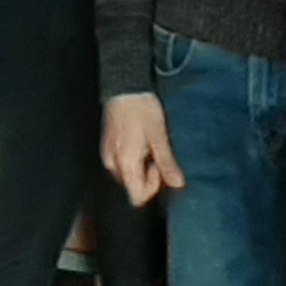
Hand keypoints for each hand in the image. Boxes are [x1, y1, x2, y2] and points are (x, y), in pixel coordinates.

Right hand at [103, 92, 182, 207]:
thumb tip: (178, 184)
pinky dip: (133, 159)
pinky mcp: (108, 147)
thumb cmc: (142, 110)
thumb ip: (167, 163)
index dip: (152, 188)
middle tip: (156, 153)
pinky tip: (140, 142)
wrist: (125, 88)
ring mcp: (108, 155)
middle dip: (148, 176)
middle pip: (132, 186)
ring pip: (128, 175)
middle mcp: (113, 163)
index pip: (136, 196)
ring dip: (141, 167)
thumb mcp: (159, 137)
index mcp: (126, 163)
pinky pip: (122, 164)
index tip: (160, 168)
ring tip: (149, 145)